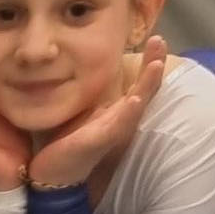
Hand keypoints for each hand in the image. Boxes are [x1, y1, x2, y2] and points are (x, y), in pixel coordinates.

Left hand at [27, 37, 168, 187]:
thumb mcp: (77, 113)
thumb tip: (79, 69)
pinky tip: (135, 100)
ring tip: (156, 66)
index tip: (156, 38)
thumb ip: (85, 94)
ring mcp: (113, 129)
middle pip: (144, 88)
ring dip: (148, 85)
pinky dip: (129, 112)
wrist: (53, 175)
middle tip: (161, 40)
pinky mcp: (101, 140)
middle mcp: (120, 118)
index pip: (137, 82)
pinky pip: (118, 124)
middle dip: (153, 65)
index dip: (148, 62)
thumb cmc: (65, 143)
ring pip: (137, 103)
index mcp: (116, 111)